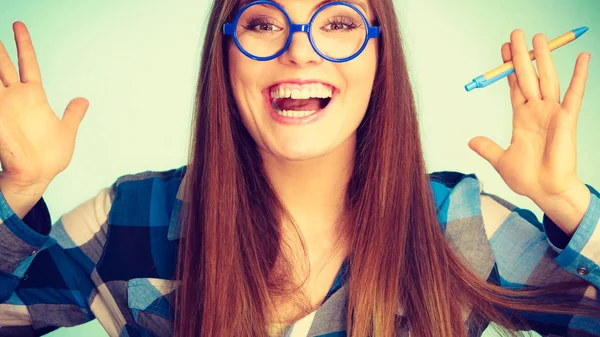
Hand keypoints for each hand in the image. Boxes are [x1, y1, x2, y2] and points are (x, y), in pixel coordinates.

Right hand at [0, 21, 87, 190]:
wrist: (36, 176)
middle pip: (4, 64)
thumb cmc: (49, 158)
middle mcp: (16, 97)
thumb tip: (84, 100)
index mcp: (34, 96)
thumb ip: (73, 114)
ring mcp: (3, 104)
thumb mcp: (67, 130)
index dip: (23, 44)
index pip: (27, 62)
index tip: (18, 25)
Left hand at [468, 29, 590, 205]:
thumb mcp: (500, 160)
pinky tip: (582, 57)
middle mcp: (537, 110)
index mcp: (521, 117)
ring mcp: (552, 113)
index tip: (503, 50)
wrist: (545, 191)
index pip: (514, 86)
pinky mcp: (567, 119)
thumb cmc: (527, 178)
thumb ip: (487, 147)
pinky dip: (579, 75)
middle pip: (528, 76)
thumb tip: (470, 140)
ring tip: (539, 37)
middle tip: (516, 34)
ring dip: (544, 58)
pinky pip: (574, 94)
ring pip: (547, 78)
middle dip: (522, 56)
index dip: (508, 69)